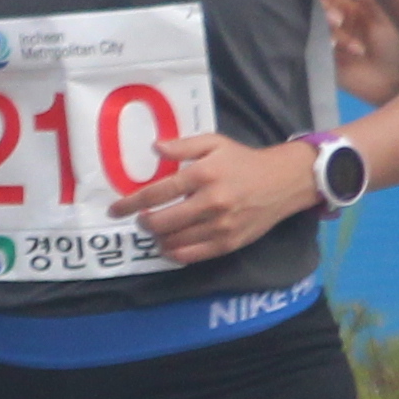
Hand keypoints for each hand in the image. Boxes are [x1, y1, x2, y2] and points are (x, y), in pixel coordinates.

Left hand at [109, 131, 322, 268]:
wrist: (282, 182)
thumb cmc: (243, 161)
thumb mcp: (215, 143)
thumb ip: (183, 145)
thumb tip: (154, 148)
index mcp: (203, 175)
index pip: (157, 193)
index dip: (131, 203)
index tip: (116, 209)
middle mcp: (211, 202)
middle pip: (162, 221)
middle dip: (144, 222)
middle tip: (140, 219)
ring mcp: (220, 226)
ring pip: (175, 241)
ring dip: (158, 239)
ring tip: (155, 231)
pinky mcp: (229, 243)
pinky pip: (193, 255)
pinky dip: (175, 253)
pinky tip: (169, 247)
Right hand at [312, 0, 398, 108]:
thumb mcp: (388, 10)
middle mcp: (342, 3)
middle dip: (322, 3)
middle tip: (337, 21)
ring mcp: (330, 26)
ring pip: (311, 14)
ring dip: (325, 25)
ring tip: (339, 41)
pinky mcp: (323, 49)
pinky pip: (313, 38)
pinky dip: (327, 42)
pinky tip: (343, 51)